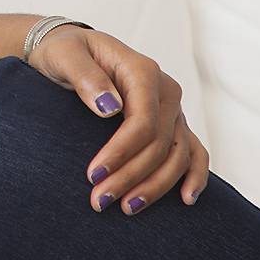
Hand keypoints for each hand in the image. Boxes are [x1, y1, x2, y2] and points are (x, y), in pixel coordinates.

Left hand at [26, 24, 209, 214]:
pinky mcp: (172, 123)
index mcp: (142, 71)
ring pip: (177, 155)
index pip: (142, 122)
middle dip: (130, 176)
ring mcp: (172, 108)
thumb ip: (85, 76)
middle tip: (99, 200)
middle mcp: (165, 90)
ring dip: (155, 186)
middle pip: (159, 144)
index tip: (94, 176)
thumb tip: (110, 107)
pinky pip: (193, 151)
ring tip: (126, 208)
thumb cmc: (65, 51)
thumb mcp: (65, 55)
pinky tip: (186, 199)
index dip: (121, 153)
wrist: (73, 51)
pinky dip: (194, 175)